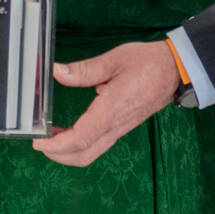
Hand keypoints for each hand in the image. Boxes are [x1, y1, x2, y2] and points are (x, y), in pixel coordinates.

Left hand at [31, 40, 177, 165]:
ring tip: (51, 134)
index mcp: (112, 110)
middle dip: (58, 154)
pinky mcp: (122, 126)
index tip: (38, 141)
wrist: (175, 70)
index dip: (57, 144)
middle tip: (39, 142)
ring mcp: (120, 128)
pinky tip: (69, 128)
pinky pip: (98, 143)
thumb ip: (84, 69)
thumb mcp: (114, 59)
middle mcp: (116, 125)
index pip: (81, 138)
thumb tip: (57, 71)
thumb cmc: (148, 62)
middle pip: (84, 155)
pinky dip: (80, 143)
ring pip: (91, 152)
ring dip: (68, 151)